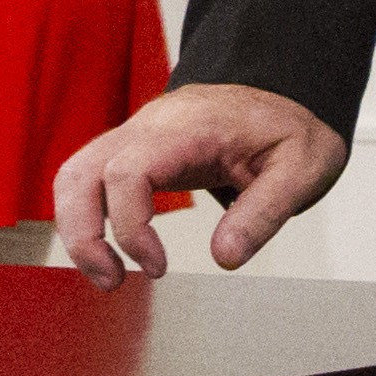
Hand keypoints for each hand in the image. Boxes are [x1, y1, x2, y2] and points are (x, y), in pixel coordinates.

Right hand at [52, 82, 349, 288]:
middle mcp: (150, 125)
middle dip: (82, 235)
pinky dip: (85, 214)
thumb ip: (263, 214)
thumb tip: (225, 258)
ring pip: (73, 173)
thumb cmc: (289, 129)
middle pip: (81, 172)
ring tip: (106, 274)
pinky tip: (109, 248)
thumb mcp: (301, 171)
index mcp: (189, 128)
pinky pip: (88, 174)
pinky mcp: (133, 147)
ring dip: (75, 228)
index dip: (130, 227)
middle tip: (112, 281)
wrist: (282, 93)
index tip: (158, 268)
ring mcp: (136, 132)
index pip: (127, 171)